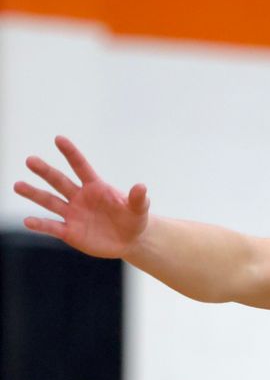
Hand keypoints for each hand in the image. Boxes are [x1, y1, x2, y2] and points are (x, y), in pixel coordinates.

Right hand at [13, 135, 148, 257]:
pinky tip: (28, 221)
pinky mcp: (70, 232)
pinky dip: (41, 225)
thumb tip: (141, 186)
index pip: (81, 167)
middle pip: (59, 181)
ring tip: (18, 186)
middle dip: (45, 171)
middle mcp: (79, 197)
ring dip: (34, 194)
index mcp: (95, 187)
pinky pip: (53, 227)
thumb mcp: (139, 210)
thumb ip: (138, 199)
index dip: (71, 153)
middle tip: (30, 160)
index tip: (59, 139)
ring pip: (50, 201)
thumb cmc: (133, 219)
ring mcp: (72, 214)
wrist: (129, 240)